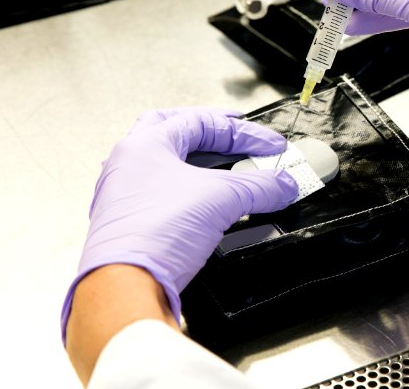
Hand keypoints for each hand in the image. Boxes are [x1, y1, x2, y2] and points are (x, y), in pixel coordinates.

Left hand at [61, 108, 297, 340]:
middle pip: (175, 131)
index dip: (244, 133)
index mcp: (144, 145)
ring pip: (168, 163)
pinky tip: (207, 199)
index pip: (202, 122)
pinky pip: (165, 193)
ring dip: (200, 160)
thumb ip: (259, 186)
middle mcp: (130, 164)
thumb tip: (282, 183)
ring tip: (227, 164)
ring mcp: (126, 194)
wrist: (126, 286)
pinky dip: (191, 188)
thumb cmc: (154, 234)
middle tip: (237, 132)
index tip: (270, 148)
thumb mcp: (222, 199)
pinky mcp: (133, 222)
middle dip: (211, 131)